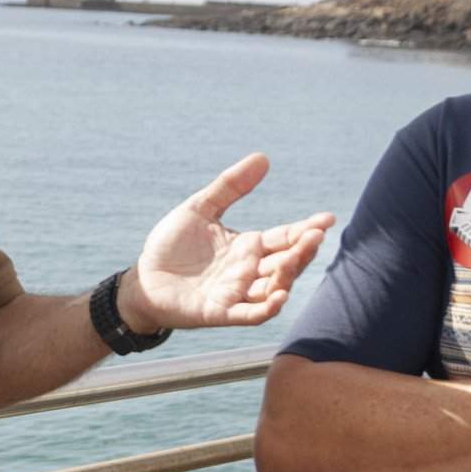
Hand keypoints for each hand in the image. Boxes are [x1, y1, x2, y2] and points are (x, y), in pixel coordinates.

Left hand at [122, 153, 335, 331]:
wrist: (143, 279)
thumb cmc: (172, 245)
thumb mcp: (200, 208)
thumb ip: (230, 187)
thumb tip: (263, 157)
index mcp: (248, 246)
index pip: (286, 237)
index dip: (307, 229)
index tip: (327, 218)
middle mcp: (249, 270)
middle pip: (286, 262)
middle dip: (303, 250)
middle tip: (316, 235)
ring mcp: (236, 293)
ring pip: (273, 287)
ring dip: (288, 275)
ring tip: (296, 257)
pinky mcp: (220, 312)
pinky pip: (250, 313)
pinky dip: (267, 307)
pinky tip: (279, 296)